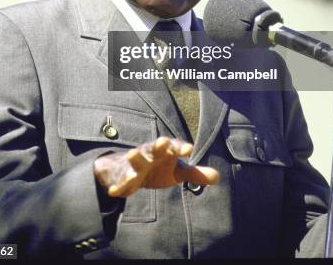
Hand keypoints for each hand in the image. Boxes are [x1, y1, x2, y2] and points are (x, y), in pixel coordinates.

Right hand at [94, 136, 219, 197]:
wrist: (131, 168)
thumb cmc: (159, 167)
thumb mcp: (177, 171)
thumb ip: (196, 173)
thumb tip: (218, 177)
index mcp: (165, 152)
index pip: (174, 147)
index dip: (181, 148)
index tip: (189, 149)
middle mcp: (151, 154)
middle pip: (154, 147)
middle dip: (158, 145)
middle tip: (163, 141)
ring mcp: (136, 164)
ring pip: (135, 159)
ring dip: (134, 156)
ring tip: (132, 154)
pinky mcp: (124, 175)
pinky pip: (121, 180)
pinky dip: (118, 185)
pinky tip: (115, 191)